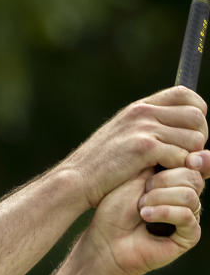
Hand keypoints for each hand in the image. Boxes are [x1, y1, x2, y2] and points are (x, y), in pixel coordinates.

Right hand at [60, 87, 206, 207]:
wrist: (77, 179)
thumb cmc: (101, 166)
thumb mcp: (123, 137)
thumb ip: (151, 129)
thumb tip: (190, 134)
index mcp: (138, 107)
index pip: (185, 94)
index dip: (197, 111)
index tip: (190, 131)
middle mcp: (142, 112)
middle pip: (197, 117)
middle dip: (198, 138)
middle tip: (184, 156)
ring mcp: (143, 129)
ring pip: (194, 139)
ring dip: (189, 157)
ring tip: (171, 167)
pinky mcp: (144, 148)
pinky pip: (181, 156)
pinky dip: (176, 169)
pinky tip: (160, 175)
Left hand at [81, 151, 208, 274]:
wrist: (105, 238)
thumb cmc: (115, 207)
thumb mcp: (136, 177)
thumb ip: (162, 161)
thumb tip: (192, 150)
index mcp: (174, 180)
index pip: (191, 163)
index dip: (183, 159)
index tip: (166, 155)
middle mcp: (185, 196)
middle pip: (193, 177)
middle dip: (163, 181)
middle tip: (142, 191)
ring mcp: (189, 216)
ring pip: (190, 195)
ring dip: (160, 198)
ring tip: (140, 207)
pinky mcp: (189, 235)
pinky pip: (187, 216)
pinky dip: (165, 212)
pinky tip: (146, 216)